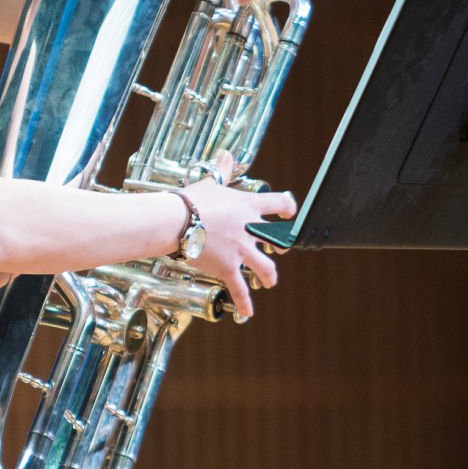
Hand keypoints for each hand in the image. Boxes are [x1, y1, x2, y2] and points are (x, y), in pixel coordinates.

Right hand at [188, 150, 295, 320]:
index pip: (279, 204)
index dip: (287, 208)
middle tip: (280, 250)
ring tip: (269, 281)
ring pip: (265, 267)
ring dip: (269, 276)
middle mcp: (250, 229)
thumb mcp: (211, 182)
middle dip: (281, 246)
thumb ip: (222, 171)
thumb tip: (226, 155)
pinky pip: (240, 290)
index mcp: (248, 206)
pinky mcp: (228, 268)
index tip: (290, 212)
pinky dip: (244, 303)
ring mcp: (241, 250)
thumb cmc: (191, 200)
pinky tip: (247, 313)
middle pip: (277, 240)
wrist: (178, 220)